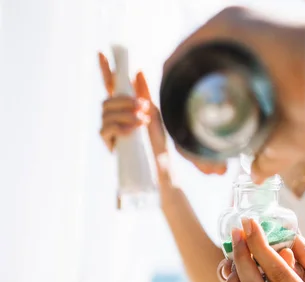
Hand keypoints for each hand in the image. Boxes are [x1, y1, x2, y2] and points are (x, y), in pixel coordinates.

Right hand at [99, 53, 171, 180]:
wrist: (161, 165)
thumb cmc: (158, 142)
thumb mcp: (155, 114)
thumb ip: (145, 95)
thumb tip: (138, 72)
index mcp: (125, 108)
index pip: (112, 86)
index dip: (106, 70)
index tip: (102, 53)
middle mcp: (114, 117)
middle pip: (108, 100)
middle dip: (124, 100)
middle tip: (142, 106)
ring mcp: (110, 130)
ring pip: (107, 114)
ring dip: (125, 114)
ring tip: (141, 121)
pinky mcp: (109, 143)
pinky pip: (106, 129)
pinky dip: (119, 126)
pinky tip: (131, 130)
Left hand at [163, 7, 304, 182]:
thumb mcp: (288, 142)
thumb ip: (269, 156)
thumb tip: (258, 175)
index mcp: (254, 74)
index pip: (216, 110)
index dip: (209, 145)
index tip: (219, 170)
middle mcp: (239, 54)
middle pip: (199, 102)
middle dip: (199, 145)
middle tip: (213, 172)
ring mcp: (229, 39)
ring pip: (189, 91)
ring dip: (188, 132)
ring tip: (206, 165)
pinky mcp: (222, 25)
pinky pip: (179, 66)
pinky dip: (174, 100)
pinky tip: (188, 135)